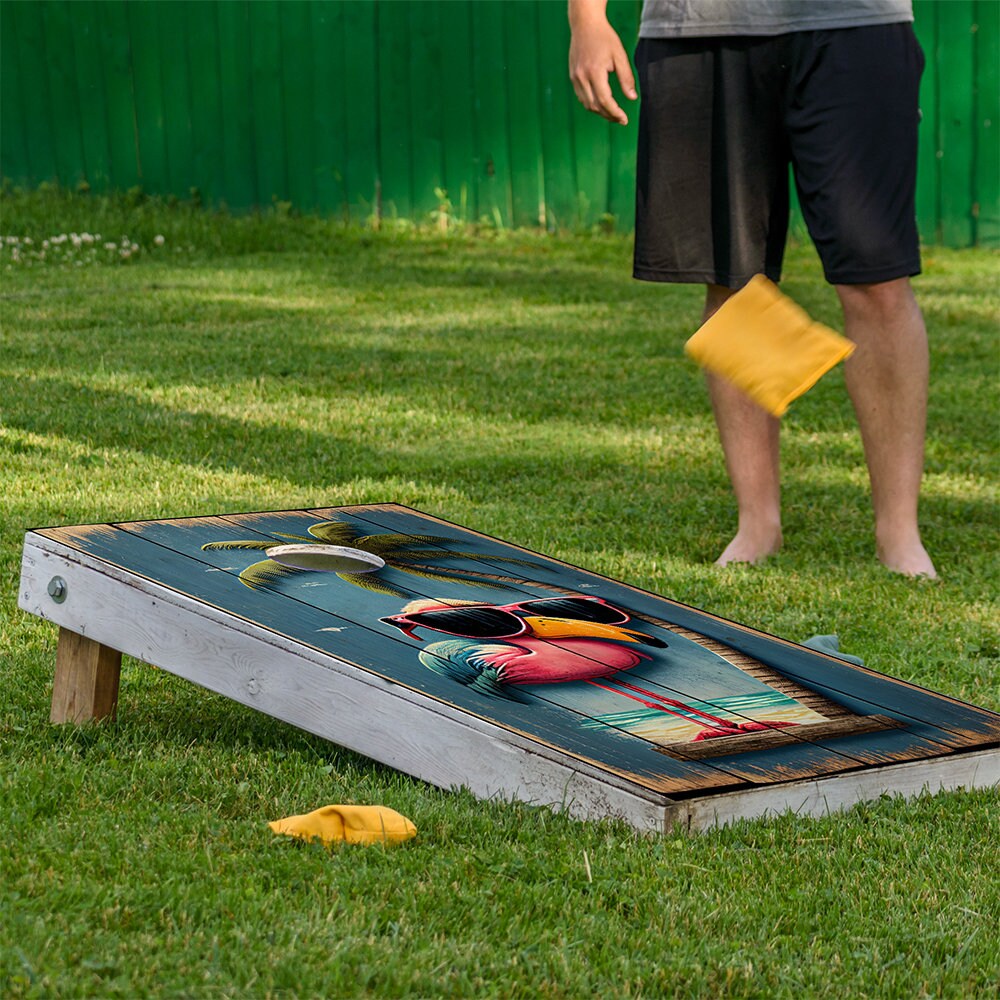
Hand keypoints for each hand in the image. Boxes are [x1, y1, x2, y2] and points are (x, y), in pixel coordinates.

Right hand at [568, 5, 636, 124]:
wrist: (585, 25)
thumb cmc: (605, 37)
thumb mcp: (620, 56)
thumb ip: (626, 78)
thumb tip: (632, 98)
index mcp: (595, 72)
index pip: (604, 100)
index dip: (615, 113)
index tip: (624, 119)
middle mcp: (582, 77)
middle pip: (595, 106)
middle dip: (609, 115)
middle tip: (620, 119)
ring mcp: (575, 78)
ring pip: (587, 104)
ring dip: (600, 112)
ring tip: (612, 113)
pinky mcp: (573, 77)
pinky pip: (582, 97)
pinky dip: (592, 104)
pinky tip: (601, 104)